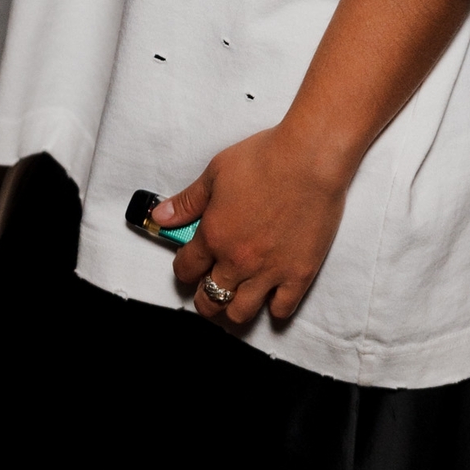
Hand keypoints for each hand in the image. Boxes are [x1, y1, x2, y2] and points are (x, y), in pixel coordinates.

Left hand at [155, 123, 347, 325]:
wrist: (311, 156)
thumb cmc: (265, 157)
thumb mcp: (217, 171)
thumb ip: (188, 201)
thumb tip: (159, 217)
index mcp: (213, 235)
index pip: (186, 269)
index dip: (185, 268)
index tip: (191, 263)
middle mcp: (237, 260)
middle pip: (209, 300)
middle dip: (205, 296)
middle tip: (213, 284)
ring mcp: (268, 271)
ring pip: (240, 313)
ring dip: (234, 307)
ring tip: (240, 294)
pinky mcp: (299, 273)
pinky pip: (281, 310)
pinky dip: (274, 307)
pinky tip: (273, 293)